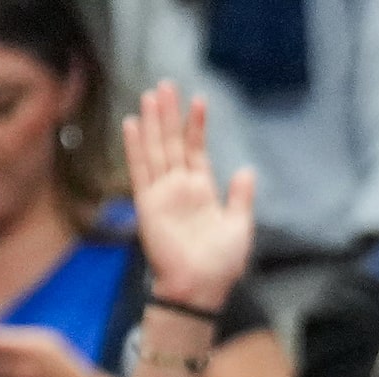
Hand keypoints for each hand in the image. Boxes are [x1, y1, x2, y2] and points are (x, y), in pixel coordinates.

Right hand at [123, 82, 256, 310]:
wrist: (201, 288)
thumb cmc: (221, 265)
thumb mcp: (240, 227)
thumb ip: (240, 197)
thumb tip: (246, 170)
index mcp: (202, 191)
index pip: (196, 150)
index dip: (196, 126)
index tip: (198, 100)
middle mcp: (180, 188)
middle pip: (172, 143)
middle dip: (169, 115)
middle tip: (166, 85)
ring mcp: (162, 194)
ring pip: (156, 150)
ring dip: (152, 123)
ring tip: (150, 95)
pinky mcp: (148, 204)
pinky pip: (140, 171)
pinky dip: (135, 147)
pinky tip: (131, 125)